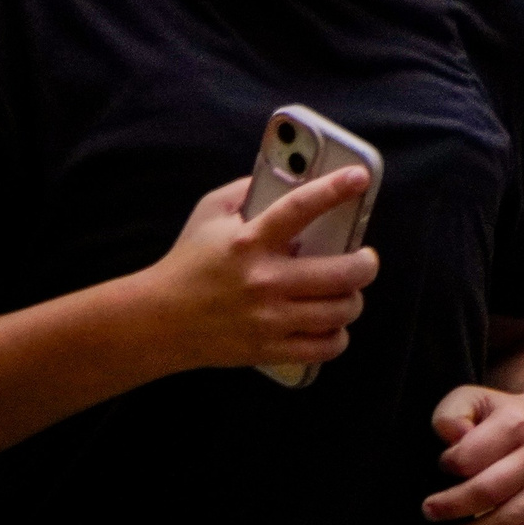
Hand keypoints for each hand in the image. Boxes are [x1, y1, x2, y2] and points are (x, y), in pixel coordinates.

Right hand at [139, 167, 377, 372]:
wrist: (158, 320)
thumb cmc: (189, 262)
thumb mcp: (209, 213)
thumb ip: (246, 190)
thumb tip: (288, 175)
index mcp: (249, 241)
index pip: (299, 208)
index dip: (334, 189)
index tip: (359, 176)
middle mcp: (264, 281)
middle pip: (342, 273)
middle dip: (366, 264)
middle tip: (364, 258)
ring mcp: (268, 319)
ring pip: (340, 312)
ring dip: (353, 300)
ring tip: (346, 291)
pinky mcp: (268, 349)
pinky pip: (325, 348)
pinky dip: (337, 336)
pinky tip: (331, 324)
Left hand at [422, 382, 523, 524]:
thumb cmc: (509, 415)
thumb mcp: (478, 399)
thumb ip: (452, 414)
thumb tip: (451, 441)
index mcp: (516, 423)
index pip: (469, 456)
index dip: (448, 465)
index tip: (443, 467)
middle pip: (488, 491)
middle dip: (452, 507)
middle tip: (430, 512)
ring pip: (512, 520)